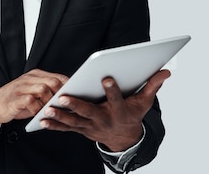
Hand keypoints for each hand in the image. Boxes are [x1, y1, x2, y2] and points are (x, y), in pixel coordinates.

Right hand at [0, 69, 68, 123]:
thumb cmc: (16, 101)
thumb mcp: (32, 92)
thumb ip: (46, 91)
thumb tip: (66, 98)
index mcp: (35, 75)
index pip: (57, 76)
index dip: (69, 86)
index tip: (77, 95)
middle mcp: (29, 79)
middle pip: (52, 82)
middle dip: (61, 94)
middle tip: (65, 105)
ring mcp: (22, 87)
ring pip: (43, 89)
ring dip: (50, 102)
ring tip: (52, 111)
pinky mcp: (16, 98)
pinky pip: (31, 101)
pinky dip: (37, 109)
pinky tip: (38, 114)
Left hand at [40, 69, 170, 151]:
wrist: (124, 138)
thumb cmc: (132, 115)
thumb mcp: (144, 102)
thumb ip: (152, 85)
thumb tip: (165, 71)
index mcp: (119, 112)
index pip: (116, 100)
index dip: (112, 89)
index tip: (107, 77)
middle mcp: (104, 120)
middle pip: (89, 113)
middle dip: (76, 106)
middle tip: (63, 98)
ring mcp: (91, 127)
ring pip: (74, 122)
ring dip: (60, 117)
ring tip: (47, 109)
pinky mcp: (82, 130)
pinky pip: (67, 128)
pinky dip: (54, 126)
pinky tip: (42, 121)